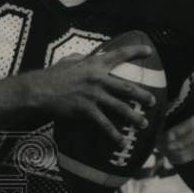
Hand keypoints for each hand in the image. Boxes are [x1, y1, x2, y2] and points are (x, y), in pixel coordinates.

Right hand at [23, 46, 156, 143]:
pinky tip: (121, 141)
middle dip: (142, 95)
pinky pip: (104, 124)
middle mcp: (98, 79)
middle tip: (152, 101)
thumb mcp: (70, 61)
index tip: (148, 51)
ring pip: (120, 107)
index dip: (135, 52)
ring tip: (143, 124)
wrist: (40, 90)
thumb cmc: (54, 74)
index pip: (118, 55)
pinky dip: (114, 134)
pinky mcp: (86, 110)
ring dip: (134, 116)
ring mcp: (93, 95)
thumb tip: (90, 57)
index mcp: (95, 64)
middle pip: (126, 87)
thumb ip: (83, 59)